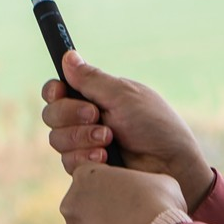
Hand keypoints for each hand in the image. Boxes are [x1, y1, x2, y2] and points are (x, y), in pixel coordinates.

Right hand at [40, 51, 214, 208]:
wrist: (172, 165)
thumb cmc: (155, 126)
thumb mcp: (124, 96)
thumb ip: (92, 80)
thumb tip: (68, 56)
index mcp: (97, 97)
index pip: (58, 90)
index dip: (53, 91)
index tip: (60, 92)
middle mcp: (87, 119)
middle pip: (52, 114)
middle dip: (70, 114)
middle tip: (95, 116)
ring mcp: (87, 144)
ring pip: (57, 139)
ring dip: (81, 137)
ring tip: (109, 140)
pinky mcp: (90, 167)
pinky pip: (69, 162)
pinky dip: (86, 158)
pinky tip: (106, 158)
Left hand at [60, 162, 187, 223]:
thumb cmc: (159, 206)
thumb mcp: (160, 180)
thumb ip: (144, 182)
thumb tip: (150, 192)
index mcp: (86, 176)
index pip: (89, 171)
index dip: (109, 179)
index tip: (125, 187)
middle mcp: (72, 205)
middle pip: (86, 204)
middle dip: (106, 209)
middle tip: (134, 213)